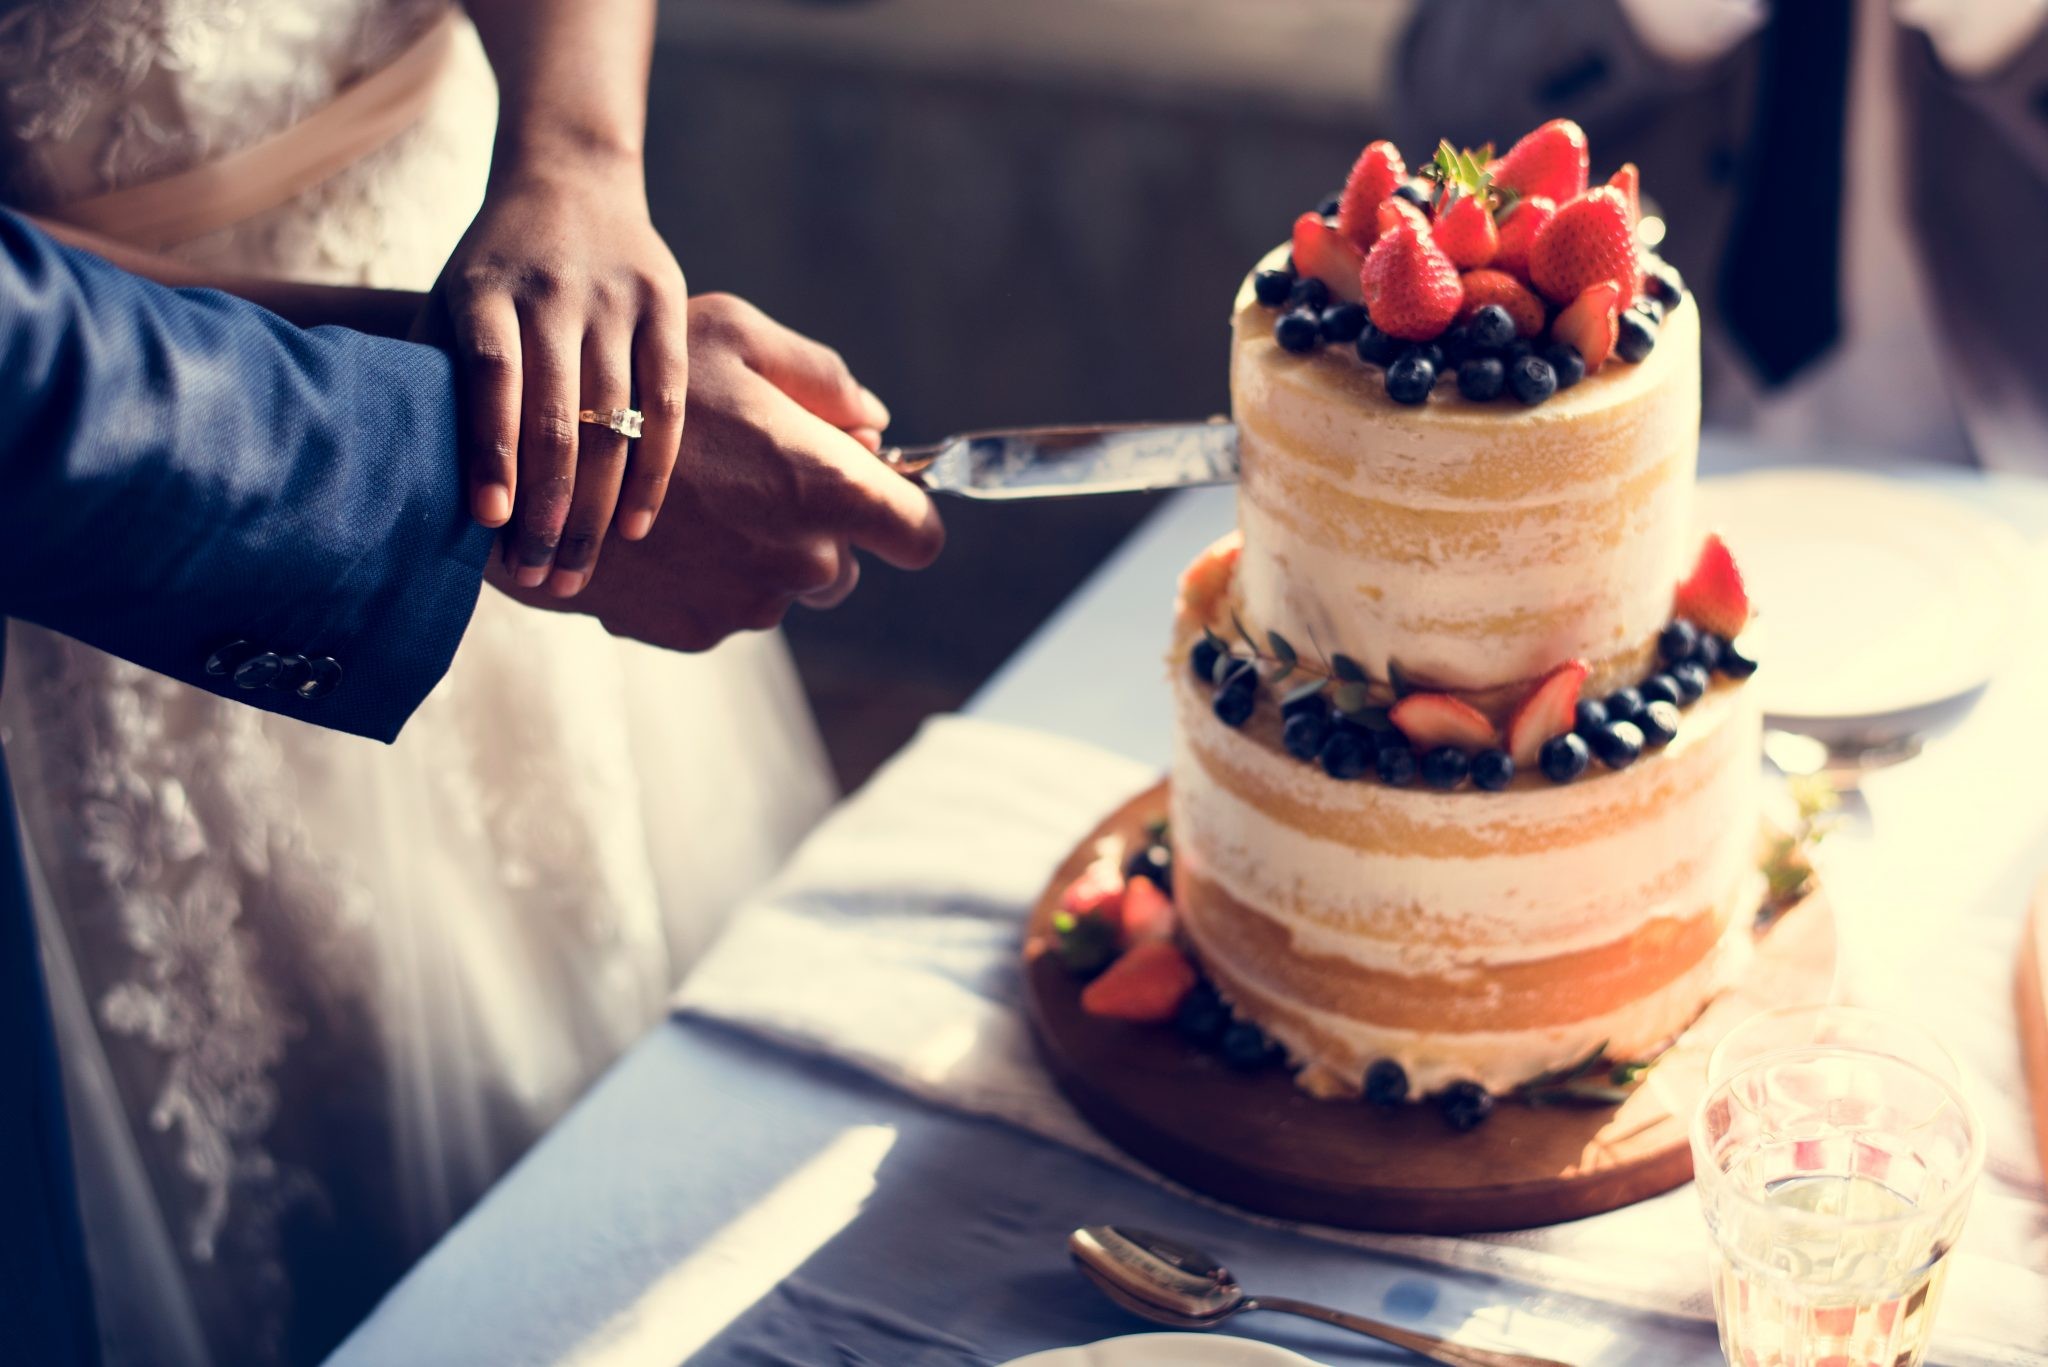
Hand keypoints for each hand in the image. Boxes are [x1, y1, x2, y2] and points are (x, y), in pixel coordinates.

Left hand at [428, 162, 712, 595]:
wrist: (573, 181)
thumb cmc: (494, 269)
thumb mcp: (449, 302)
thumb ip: (439, 378)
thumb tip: (412, 484)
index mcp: (486, 289)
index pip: (493, 379)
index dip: (491, 453)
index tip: (489, 524)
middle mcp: (554, 291)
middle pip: (558, 416)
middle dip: (549, 509)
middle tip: (538, 578)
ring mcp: (616, 299)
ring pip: (613, 422)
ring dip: (596, 509)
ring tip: (578, 572)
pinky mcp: (668, 307)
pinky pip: (667, 405)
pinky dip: (652, 473)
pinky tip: (634, 526)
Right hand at [487, 294, 942, 647]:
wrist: (526, 469)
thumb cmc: (632, 383)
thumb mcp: (731, 338)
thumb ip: (822, 379)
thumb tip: (873, 422)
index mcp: (823, 488)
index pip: (918, 534)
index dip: (902, 512)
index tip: (871, 493)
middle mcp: (799, 562)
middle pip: (843, 563)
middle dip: (813, 527)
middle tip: (747, 474)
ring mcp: (747, 606)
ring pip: (781, 586)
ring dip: (755, 551)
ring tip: (691, 498)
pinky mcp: (695, 633)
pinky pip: (725, 605)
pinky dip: (703, 575)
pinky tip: (659, 531)